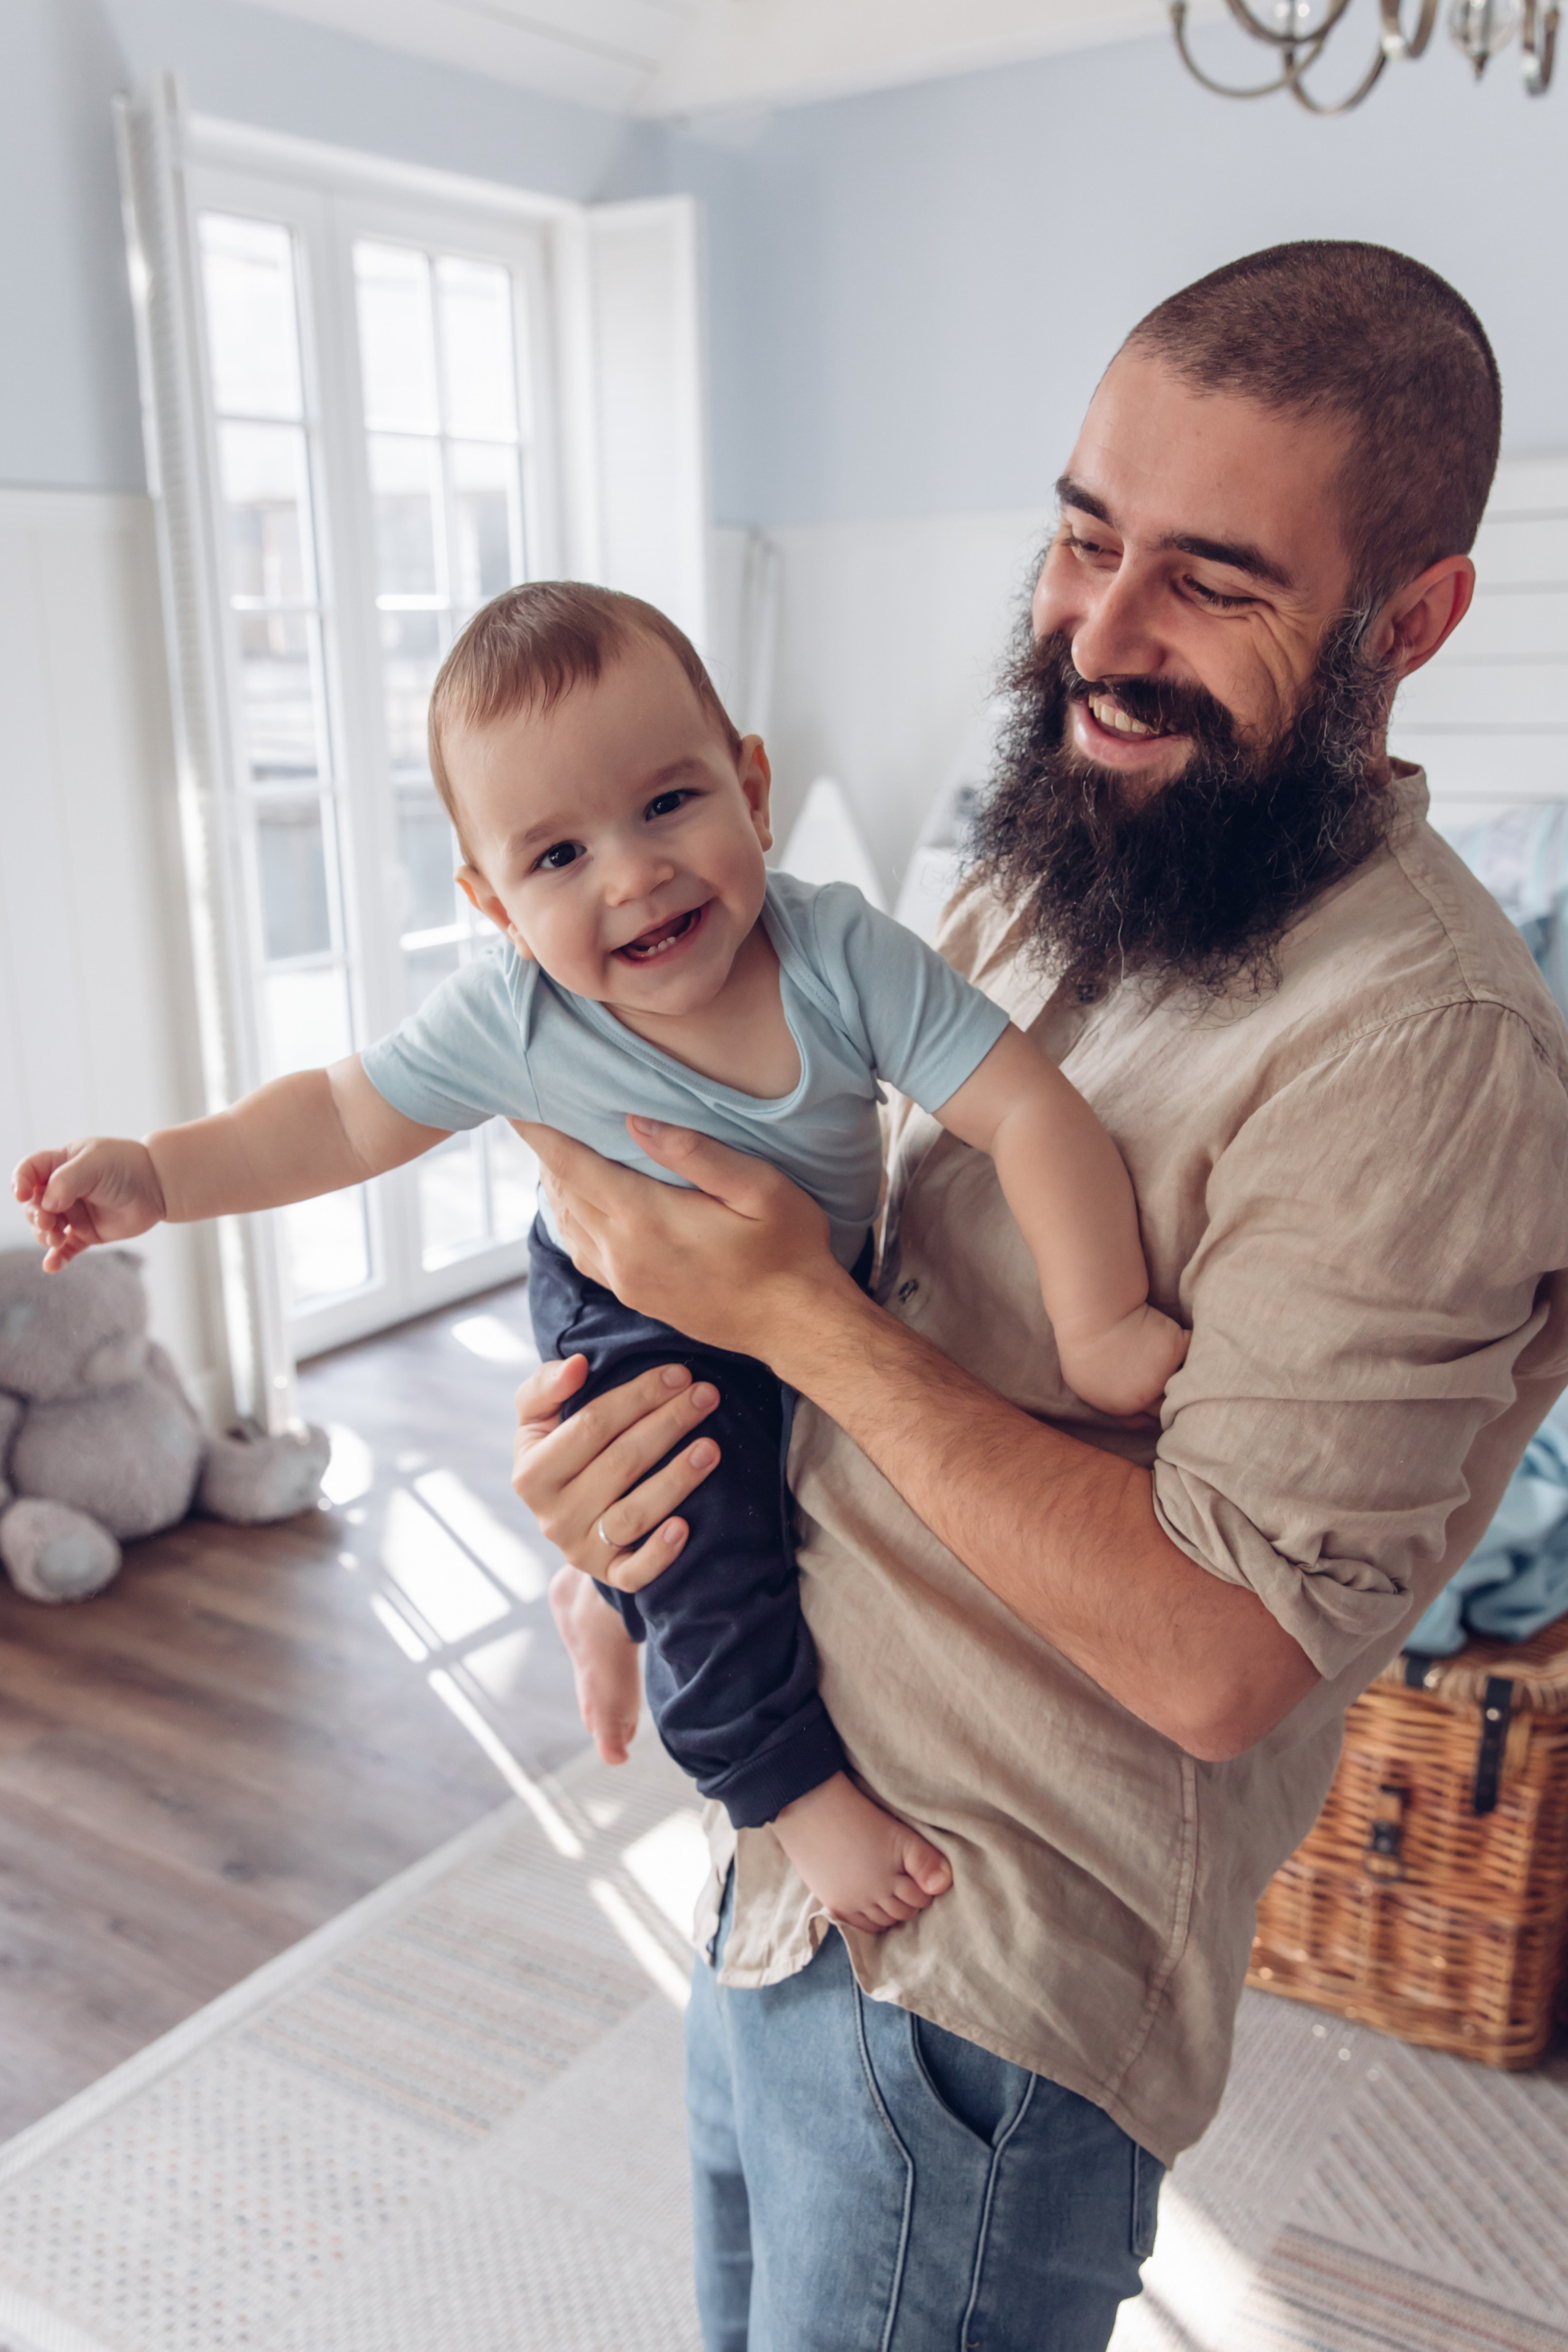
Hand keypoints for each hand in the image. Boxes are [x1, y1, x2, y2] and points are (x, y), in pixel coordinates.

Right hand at [12, 1139, 166, 1270]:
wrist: (159, 1187)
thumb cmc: (127, 1166)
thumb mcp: (95, 1164)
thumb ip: (66, 1181)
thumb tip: (46, 1205)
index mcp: (61, 1164)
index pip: (29, 1171)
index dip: (20, 1182)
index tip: (22, 1195)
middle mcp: (63, 1189)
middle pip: (33, 1204)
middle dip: (35, 1215)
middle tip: (49, 1222)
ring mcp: (74, 1212)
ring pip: (45, 1228)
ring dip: (45, 1235)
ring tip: (58, 1238)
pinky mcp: (87, 1233)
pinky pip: (66, 1249)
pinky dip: (57, 1258)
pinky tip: (52, 1267)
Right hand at [512, 1352, 721, 1592]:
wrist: (567, 1517)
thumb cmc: (560, 1452)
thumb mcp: (539, 1420)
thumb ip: (546, 1386)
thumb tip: (577, 1365)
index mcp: (531, 1473)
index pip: (591, 1425)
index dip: (638, 1396)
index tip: (678, 1373)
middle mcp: (553, 1517)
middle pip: (620, 1462)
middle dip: (668, 1423)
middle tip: (707, 1396)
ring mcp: (581, 1550)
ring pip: (634, 1514)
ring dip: (677, 1479)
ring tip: (712, 1446)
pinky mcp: (610, 1576)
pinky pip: (636, 1573)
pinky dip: (661, 1552)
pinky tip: (687, 1525)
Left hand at [516, 1115, 851, 1361]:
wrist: (797, 1326)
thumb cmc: (789, 1250)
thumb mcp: (759, 1188)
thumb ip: (694, 1152)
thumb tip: (633, 1120)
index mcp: (645, 1219)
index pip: (572, 1166)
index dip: (541, 1134)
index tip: (516, 1106)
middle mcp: (623, 1253)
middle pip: (563, 1192)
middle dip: (546, 1153)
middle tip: (535, 1116)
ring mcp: (626, 1279)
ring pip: (568, 1224)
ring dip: (556, 1186)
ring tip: (552, 1152)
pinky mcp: (635, 1295)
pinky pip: (583, 1252)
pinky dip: (570, 1220)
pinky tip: (577, 1203)